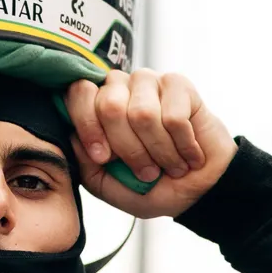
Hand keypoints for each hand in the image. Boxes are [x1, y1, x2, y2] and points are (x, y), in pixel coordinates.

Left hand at [67, 70, 236, 220]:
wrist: (199, 190)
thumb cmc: (153, 186)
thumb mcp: (110, 186)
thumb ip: (86, 165)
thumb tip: (72, 137)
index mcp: (97, 106)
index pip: (78, 93)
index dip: (88, 126)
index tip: (103, 157)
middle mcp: (120, 87)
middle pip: (110, 106)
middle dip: (129, 149)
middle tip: (146, 170)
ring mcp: (149, 82)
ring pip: (142, 113)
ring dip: (159, 151)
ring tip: (170, 164)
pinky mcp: (178, 84)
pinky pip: (173, 116)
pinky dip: (182, 145)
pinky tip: (189, 154)